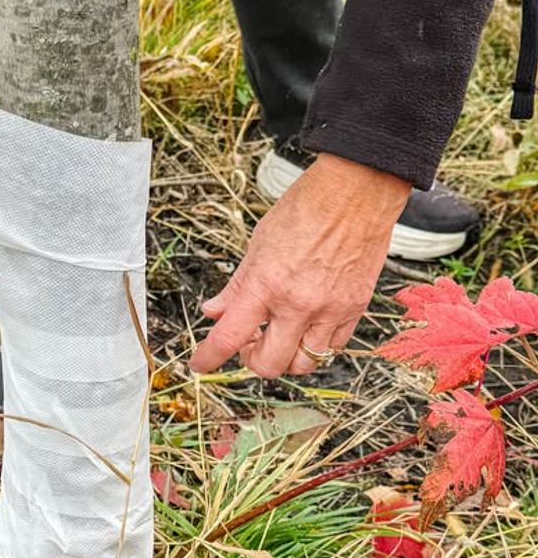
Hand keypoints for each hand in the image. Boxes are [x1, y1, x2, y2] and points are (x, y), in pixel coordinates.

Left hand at [190, 153, 410, 377]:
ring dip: (286, 357)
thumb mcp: (257, 244)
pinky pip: (333, 347)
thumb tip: (214, 311)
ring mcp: (330, 309)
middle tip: (249, 342)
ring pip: (304, 364)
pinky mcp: (355, 309)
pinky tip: (306, 326)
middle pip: (269, 364)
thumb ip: (236, 285)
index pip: (229, 336)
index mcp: (267, 283)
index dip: (209, 357)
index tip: (202, 363)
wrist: (355, 193)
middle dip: (252, 360)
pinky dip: (315, 345)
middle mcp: (299, 303)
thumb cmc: (308, 208)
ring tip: (279, 335)